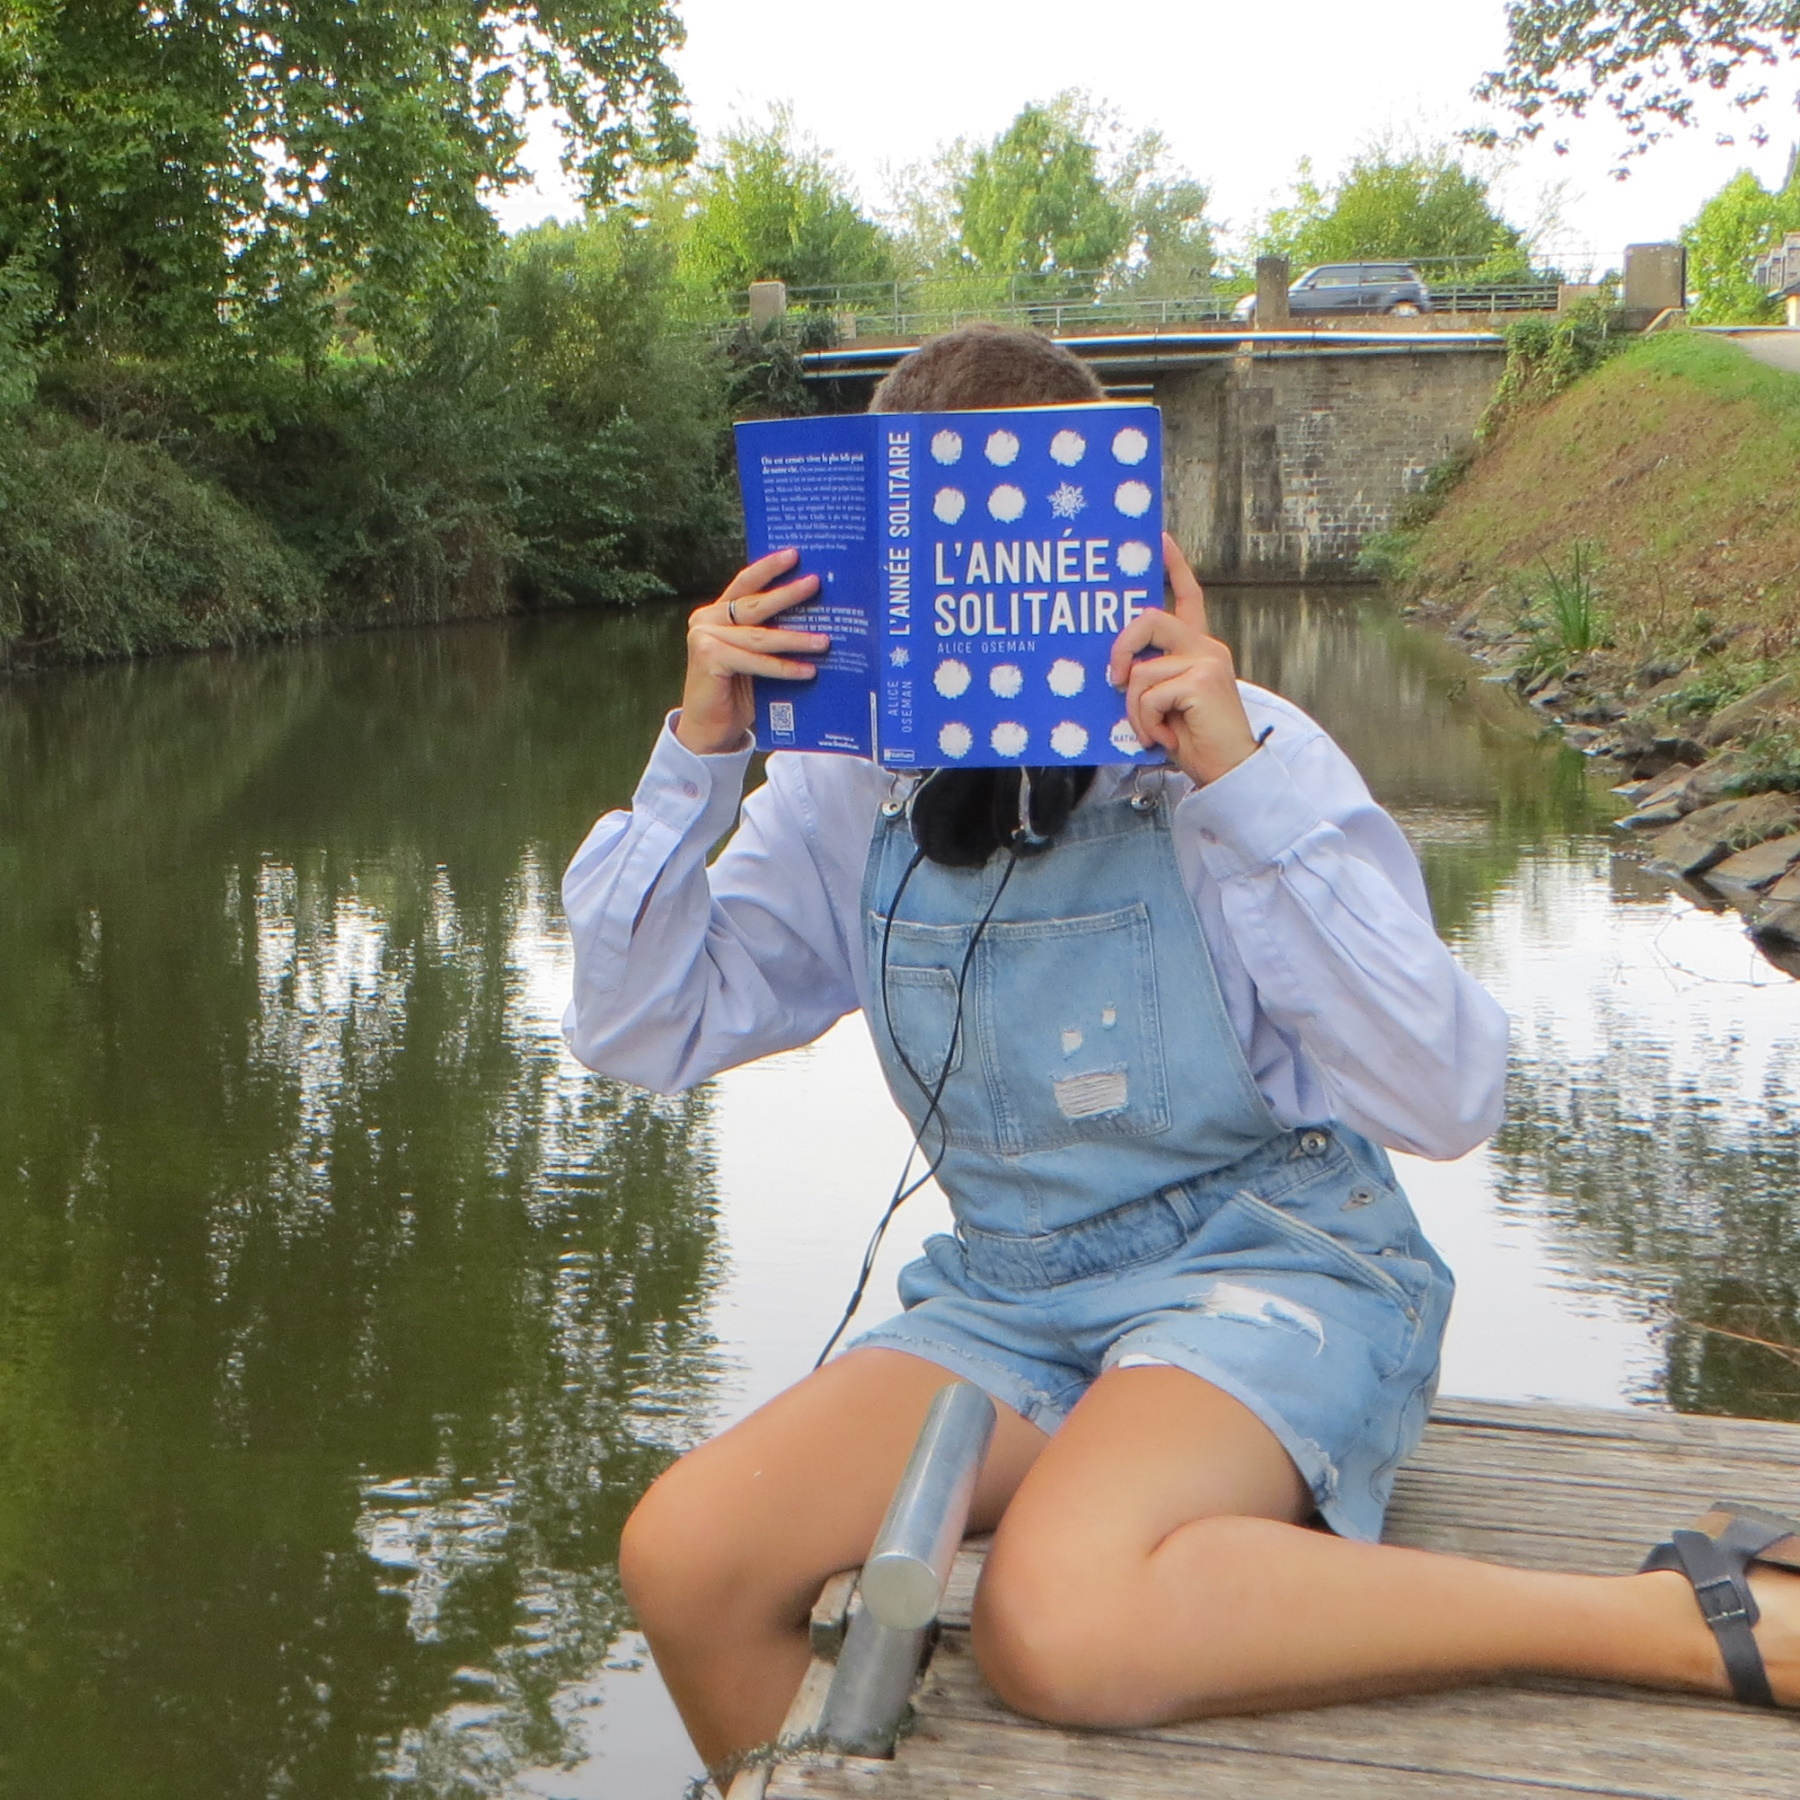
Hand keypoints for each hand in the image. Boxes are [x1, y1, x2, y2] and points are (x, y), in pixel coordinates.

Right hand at [676, 549, 828, 755]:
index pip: (745, 584)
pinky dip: (784, 667)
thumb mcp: (755, 658)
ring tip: (824, 641)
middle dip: (788, 594)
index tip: (794, 554)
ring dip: (796, 638)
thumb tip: (814, 617)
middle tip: (816, 584)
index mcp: (716, 614)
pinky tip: (808, 671)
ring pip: (760, 636)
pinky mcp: (709, 658)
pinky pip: (756, 661)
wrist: (711, 730)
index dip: (768, 568)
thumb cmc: (738, 693)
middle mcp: (706, 620)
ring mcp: (704, 638)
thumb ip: (769, 635)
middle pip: (754, 604)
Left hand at [1106, 534, 1258, 786]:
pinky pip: (1148, 695)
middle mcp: (1206, 648)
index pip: (1188, 597)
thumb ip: (1150, 678)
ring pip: (1142, 671)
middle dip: (1122, 647)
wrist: (1229, 770)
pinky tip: (1165, 737)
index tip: (1159, 540)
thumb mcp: (1166, 703)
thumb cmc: (1195, 741)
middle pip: (1149, 619)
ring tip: (1153, 730)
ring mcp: (1206, 661)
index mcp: (1199, 649)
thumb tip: (1116, 671)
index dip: (1174, 567)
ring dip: (1135, 710)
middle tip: (1115, 679)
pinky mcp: (1201, 680)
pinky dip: (1146, 722)